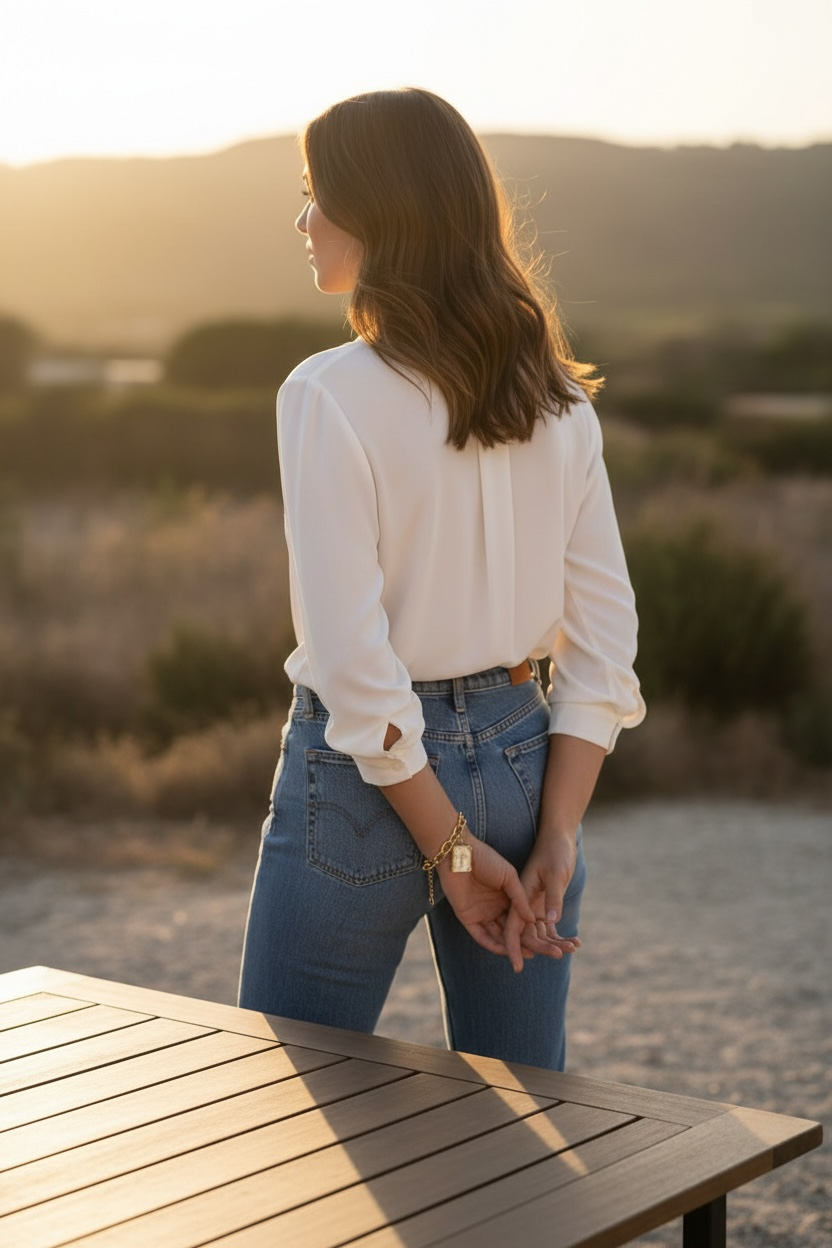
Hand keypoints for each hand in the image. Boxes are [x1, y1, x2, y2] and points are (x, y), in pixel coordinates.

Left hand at [437, 839, 570, 972]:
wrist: (460, 853)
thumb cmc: (486, 859)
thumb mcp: (509, 877)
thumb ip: (520, 899)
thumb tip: (533, 920)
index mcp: (505, 897)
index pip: (519, 918)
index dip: (530, 930)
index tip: (544, 939)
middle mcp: (494, 907)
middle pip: (510, 930)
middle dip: (523, 943)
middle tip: (537, 953)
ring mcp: (481, 914)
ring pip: (497, 936)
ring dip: (509, 947)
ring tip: (525, 955)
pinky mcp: (467, 918)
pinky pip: (481, 936)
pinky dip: (493, 945)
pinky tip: (506, 951)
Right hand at [504, 831, 581, 961]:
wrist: (560, 837)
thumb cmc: (555, 851)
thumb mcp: (554, 874)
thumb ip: (552, 898)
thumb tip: (551, 924)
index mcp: (520, 895)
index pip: (512, 926)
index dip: (512, 947)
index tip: (516, 967)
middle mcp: (524, 902)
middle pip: (528, 932)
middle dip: (542, 947)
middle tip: (560, 955)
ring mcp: (535, 903)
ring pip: (541, 931)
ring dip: (555, 942)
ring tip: (573, 947)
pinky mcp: (546, 903)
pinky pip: (551, 925)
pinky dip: (561, 934)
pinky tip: (576, 941)